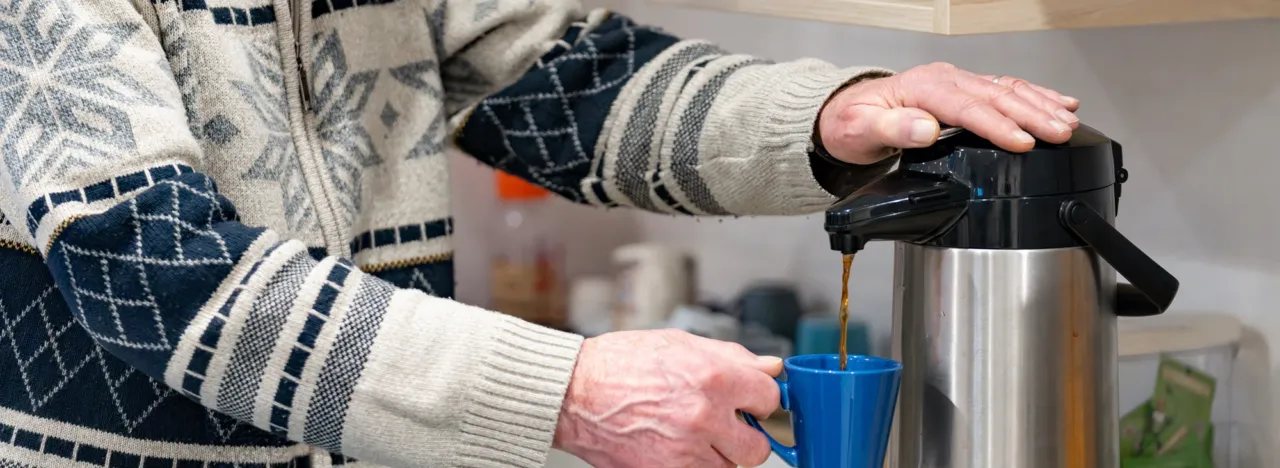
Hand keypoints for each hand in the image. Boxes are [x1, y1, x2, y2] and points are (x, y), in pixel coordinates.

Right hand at [554, 330, 783, 467]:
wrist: (573, 394)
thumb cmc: (619, 363)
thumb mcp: (679, 343)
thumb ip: (732, 356)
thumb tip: (769, 366)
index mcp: (712, 378)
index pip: (769, 399)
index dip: (759, 398)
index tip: (750, 400)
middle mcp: (702, 418)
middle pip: (758, 448)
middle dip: (746, 436)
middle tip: (727, 424)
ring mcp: (684, 452)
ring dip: (719, 454)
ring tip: (693, 432)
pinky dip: (695, 465)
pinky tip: (676, 445)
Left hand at [819, 62, 1080, 163]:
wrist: (845, 115)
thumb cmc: (852, 124)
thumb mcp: (860, 130)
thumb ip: (892, 128)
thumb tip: (926, 128)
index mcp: (922, 88)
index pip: (967, 107)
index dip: (996, 124)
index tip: (1021, 142)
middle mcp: (943, 81)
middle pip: (994, 95)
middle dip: (1031, 114)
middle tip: (1059, 133)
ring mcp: (956, 84)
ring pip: (1006, 89)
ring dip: (1040, 104)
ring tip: (1068, 122)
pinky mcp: (964, 91)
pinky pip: (1005, 89)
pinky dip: (1035, 95)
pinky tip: (1059, 103)